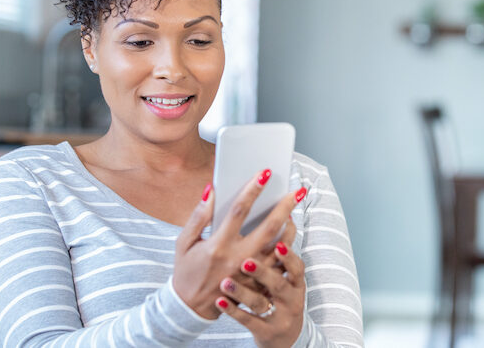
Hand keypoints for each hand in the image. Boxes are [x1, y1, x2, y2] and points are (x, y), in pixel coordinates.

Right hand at [172, 170, 306, 318]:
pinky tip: (289, 236)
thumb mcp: (184, 242)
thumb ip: (198, 216)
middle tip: (298, 191)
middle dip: (285, 206)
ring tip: (294, 212)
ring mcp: (251, 275)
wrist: (189, 309)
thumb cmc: (186, 271)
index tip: (265, 173)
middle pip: (269, 228)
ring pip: (281, 248)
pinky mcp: (258, 285)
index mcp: (218, 245)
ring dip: (291, 228)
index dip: (253, 190)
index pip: (239, 211)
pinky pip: (279, 266)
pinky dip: (287, 250)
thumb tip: (210, 190)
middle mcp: (238, 259)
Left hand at [214, 240, 306, 347]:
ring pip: (261, 303)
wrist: (284, 338)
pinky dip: (234, 311)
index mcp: (296, 282)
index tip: (278, 244)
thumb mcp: (287, 280)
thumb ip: (278, 257)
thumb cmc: (280, 298)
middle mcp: (291, 299)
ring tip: (225, 282)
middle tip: (245, 261)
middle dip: (263, 272)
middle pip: (278, 284)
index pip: (296, 267)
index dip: (289, 256)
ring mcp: (279, 316)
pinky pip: (249, 321)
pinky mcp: (266, 331)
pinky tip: (220, 301)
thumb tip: (279, 219)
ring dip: (243, 292)